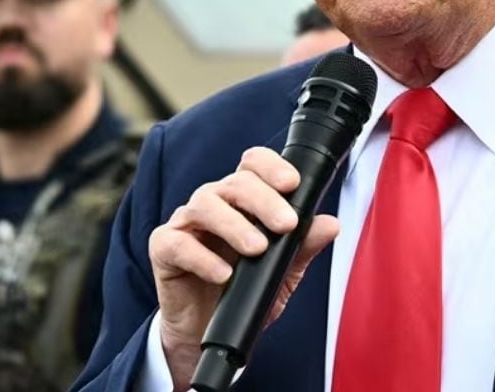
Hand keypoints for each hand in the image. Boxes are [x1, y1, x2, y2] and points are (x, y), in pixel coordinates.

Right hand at [148, 146, 338, 389]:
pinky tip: (223, 273)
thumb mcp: (282, 272)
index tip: (293, 184)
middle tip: (285, 224)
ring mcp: (186, 223)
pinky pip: (178, 242)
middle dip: (264, 201)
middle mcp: (213, 203)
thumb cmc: (243, 290)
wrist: (206, 330)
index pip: (253, 165)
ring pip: (205, 205)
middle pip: (234, 183)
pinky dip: (202, 257)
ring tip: (257, 249)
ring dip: (234, 225)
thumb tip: (330, 224)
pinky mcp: (164, 248)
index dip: (271, 167)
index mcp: (242, 199)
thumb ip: (303, 247)